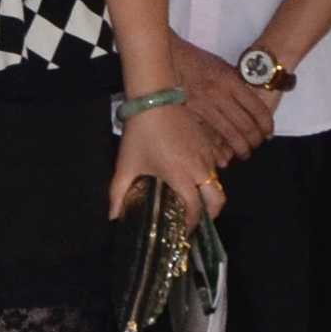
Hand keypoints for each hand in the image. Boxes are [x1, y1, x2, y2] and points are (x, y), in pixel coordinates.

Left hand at [114, 93, 228, 228]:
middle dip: (210, 215)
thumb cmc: (140, 134)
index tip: (183, 231)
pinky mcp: (209, 144)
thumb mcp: (126, 165)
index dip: (191, 224)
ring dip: (209, 196)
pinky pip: (215, 167)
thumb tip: (112, 216)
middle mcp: (200, 169)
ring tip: (193, 201)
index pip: (195, 210)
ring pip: (217, 184)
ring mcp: (208, 155)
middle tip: (196, 220)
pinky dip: (208, 178)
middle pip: (218, 201)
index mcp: (181, 177)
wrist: (155, 100)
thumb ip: (118, 193)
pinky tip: (192, 178)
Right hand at [170, 37, 276, 161]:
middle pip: (246, 124)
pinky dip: (219, 148)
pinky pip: (209, 135)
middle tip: (257, 145)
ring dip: (240, 147)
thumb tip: (250, 104)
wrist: (168, 57)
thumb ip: (236, 85)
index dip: (266, 125)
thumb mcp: (222, 67)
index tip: (268, 133)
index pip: (257, 109)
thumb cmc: (195, 60)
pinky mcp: (190, 114)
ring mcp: (203, 105)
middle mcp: (219, 94)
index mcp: (231, 81)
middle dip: (255, 140)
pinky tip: (224, 155)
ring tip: (244, 152)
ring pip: (230, 134)